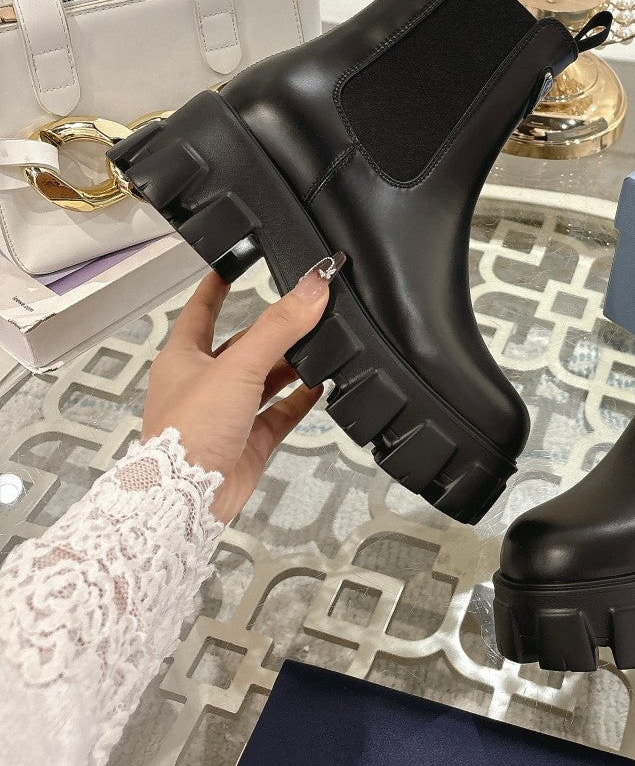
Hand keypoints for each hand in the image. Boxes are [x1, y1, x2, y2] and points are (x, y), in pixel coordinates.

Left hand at [142, 254, 344, 521]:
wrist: (187, 499)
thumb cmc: (187, 435)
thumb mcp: (238, 367)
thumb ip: (279, 326)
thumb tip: (311, 289)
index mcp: (183, 358)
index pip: (201, 310)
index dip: (217, 286)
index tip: (232, 266)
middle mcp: (202, 384)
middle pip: (241, 346)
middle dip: (273, 331)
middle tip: (303, 310)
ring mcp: (225, 414)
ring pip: (262, 380)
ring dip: (289, 365)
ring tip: (319, 345)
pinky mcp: (246, 442)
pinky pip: (278, 414)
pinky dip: (299, 400)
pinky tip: (318, 387)